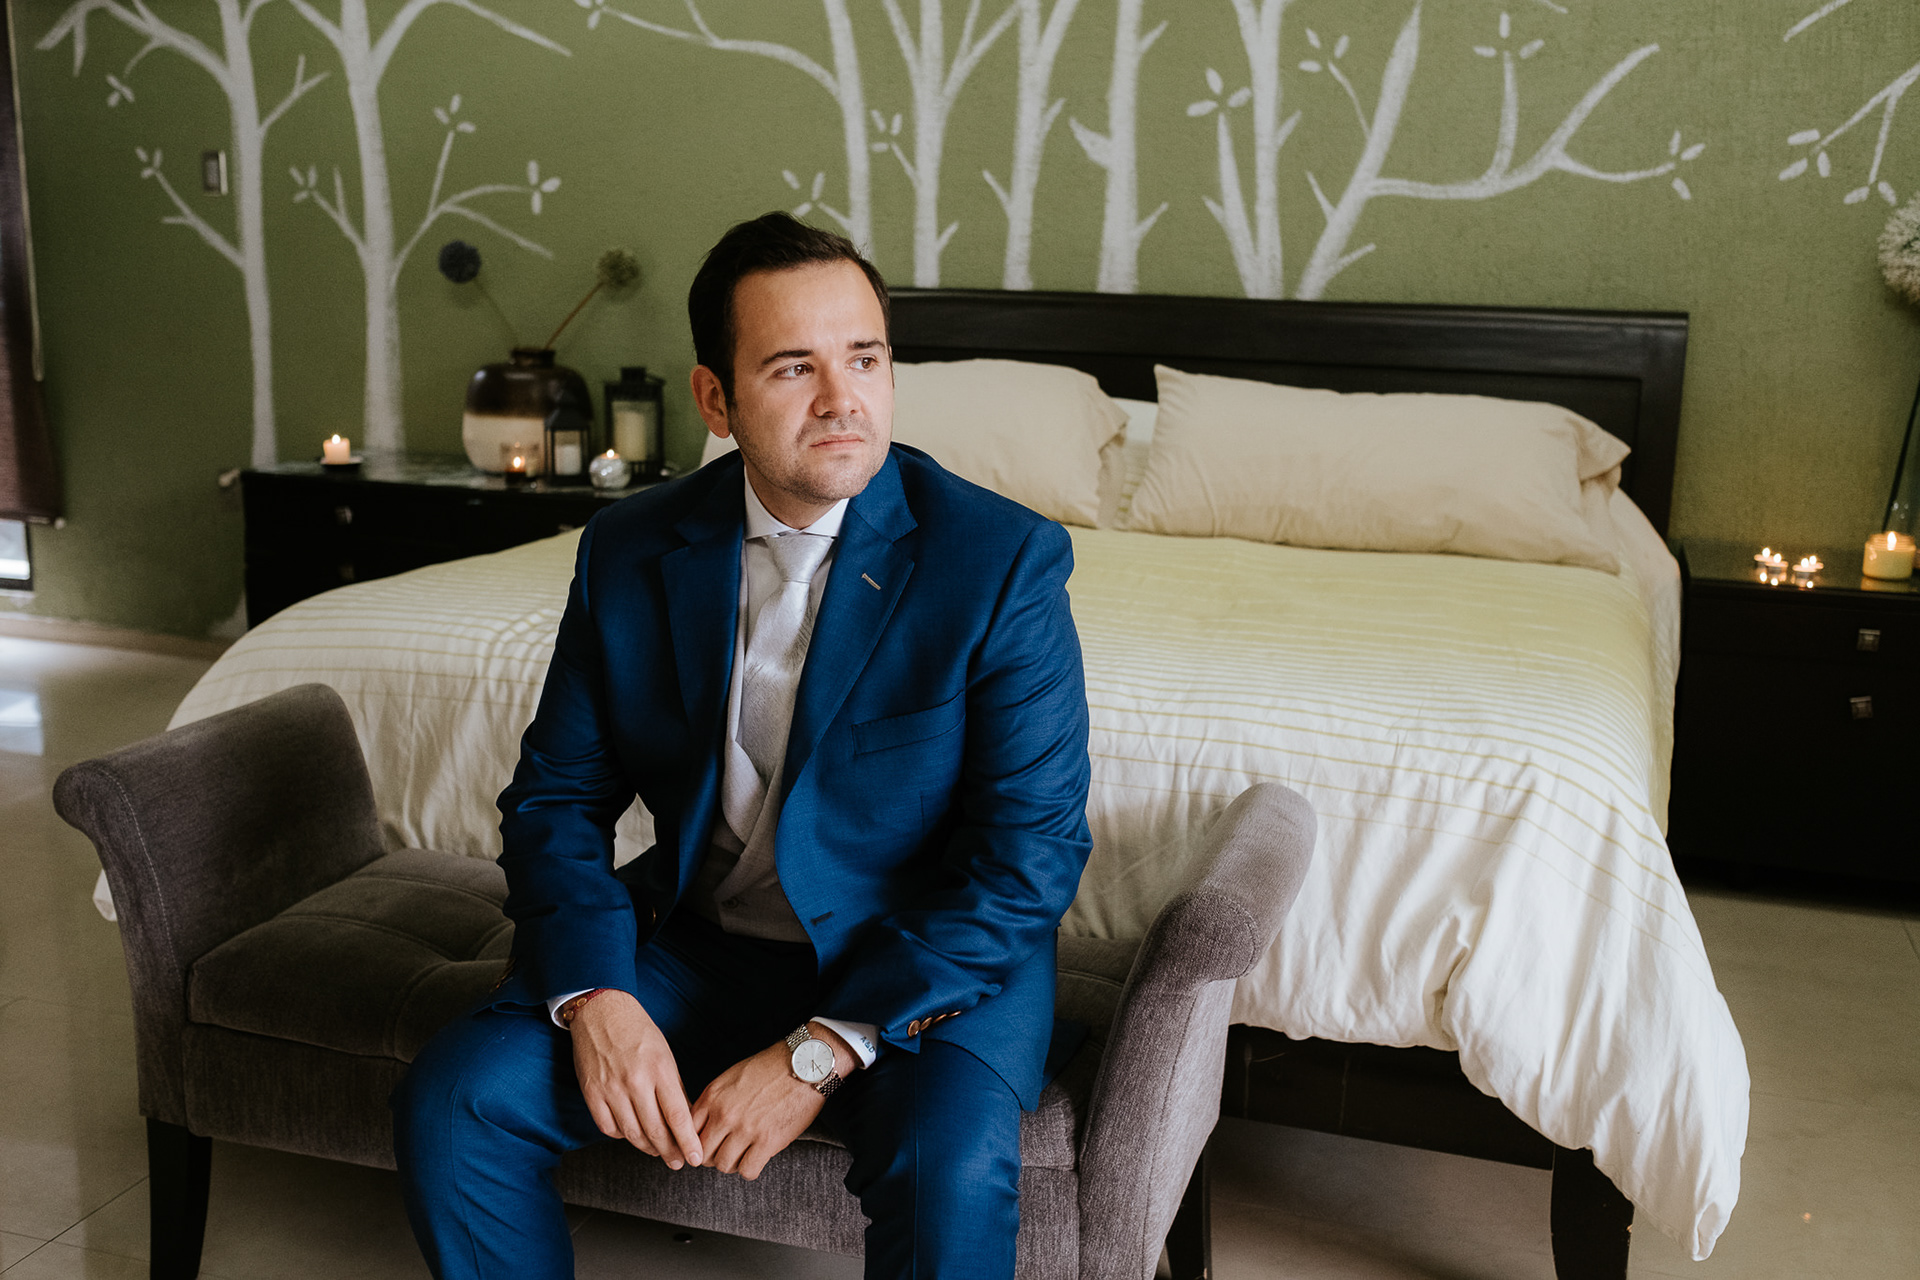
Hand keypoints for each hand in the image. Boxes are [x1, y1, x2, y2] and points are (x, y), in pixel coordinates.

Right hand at [570, 991, 702, 1168]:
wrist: (602, 1012)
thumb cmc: (639, 1031)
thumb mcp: (665, 1055)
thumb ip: (675, 1087)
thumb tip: (686, 1120)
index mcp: (659, 1069)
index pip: (678, 1115)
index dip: (688, 1142)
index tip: (696, 1157)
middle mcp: (635, 1081)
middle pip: (656, 1130)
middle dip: (670, 1152)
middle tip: (678, 1162)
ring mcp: (611, 1088)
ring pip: (632, 1134)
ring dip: (647, 1148)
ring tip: (657, 1152)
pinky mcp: (592, 1093)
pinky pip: (608, 1128)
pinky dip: (622, 1136)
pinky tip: (631, 1135)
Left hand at [692, 1024, 855, 1179]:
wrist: (804, 1064)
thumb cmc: (769, 1068)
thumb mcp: (731, 1077)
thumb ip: (713, 1101)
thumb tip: (703, 1126)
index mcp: (712, 1097)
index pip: (687, 1133)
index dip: (695, 1143)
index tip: (705, 1146)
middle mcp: (724, 1114)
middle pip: (703, 1154)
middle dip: (712, 1157)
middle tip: (725, 1152)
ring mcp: (745, 1129)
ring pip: (723, 1165)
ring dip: (732, 1163)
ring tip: (743, 1154)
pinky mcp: (767, 1141)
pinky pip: (747, 1171)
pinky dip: (750, 1169)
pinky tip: (757, 1157)